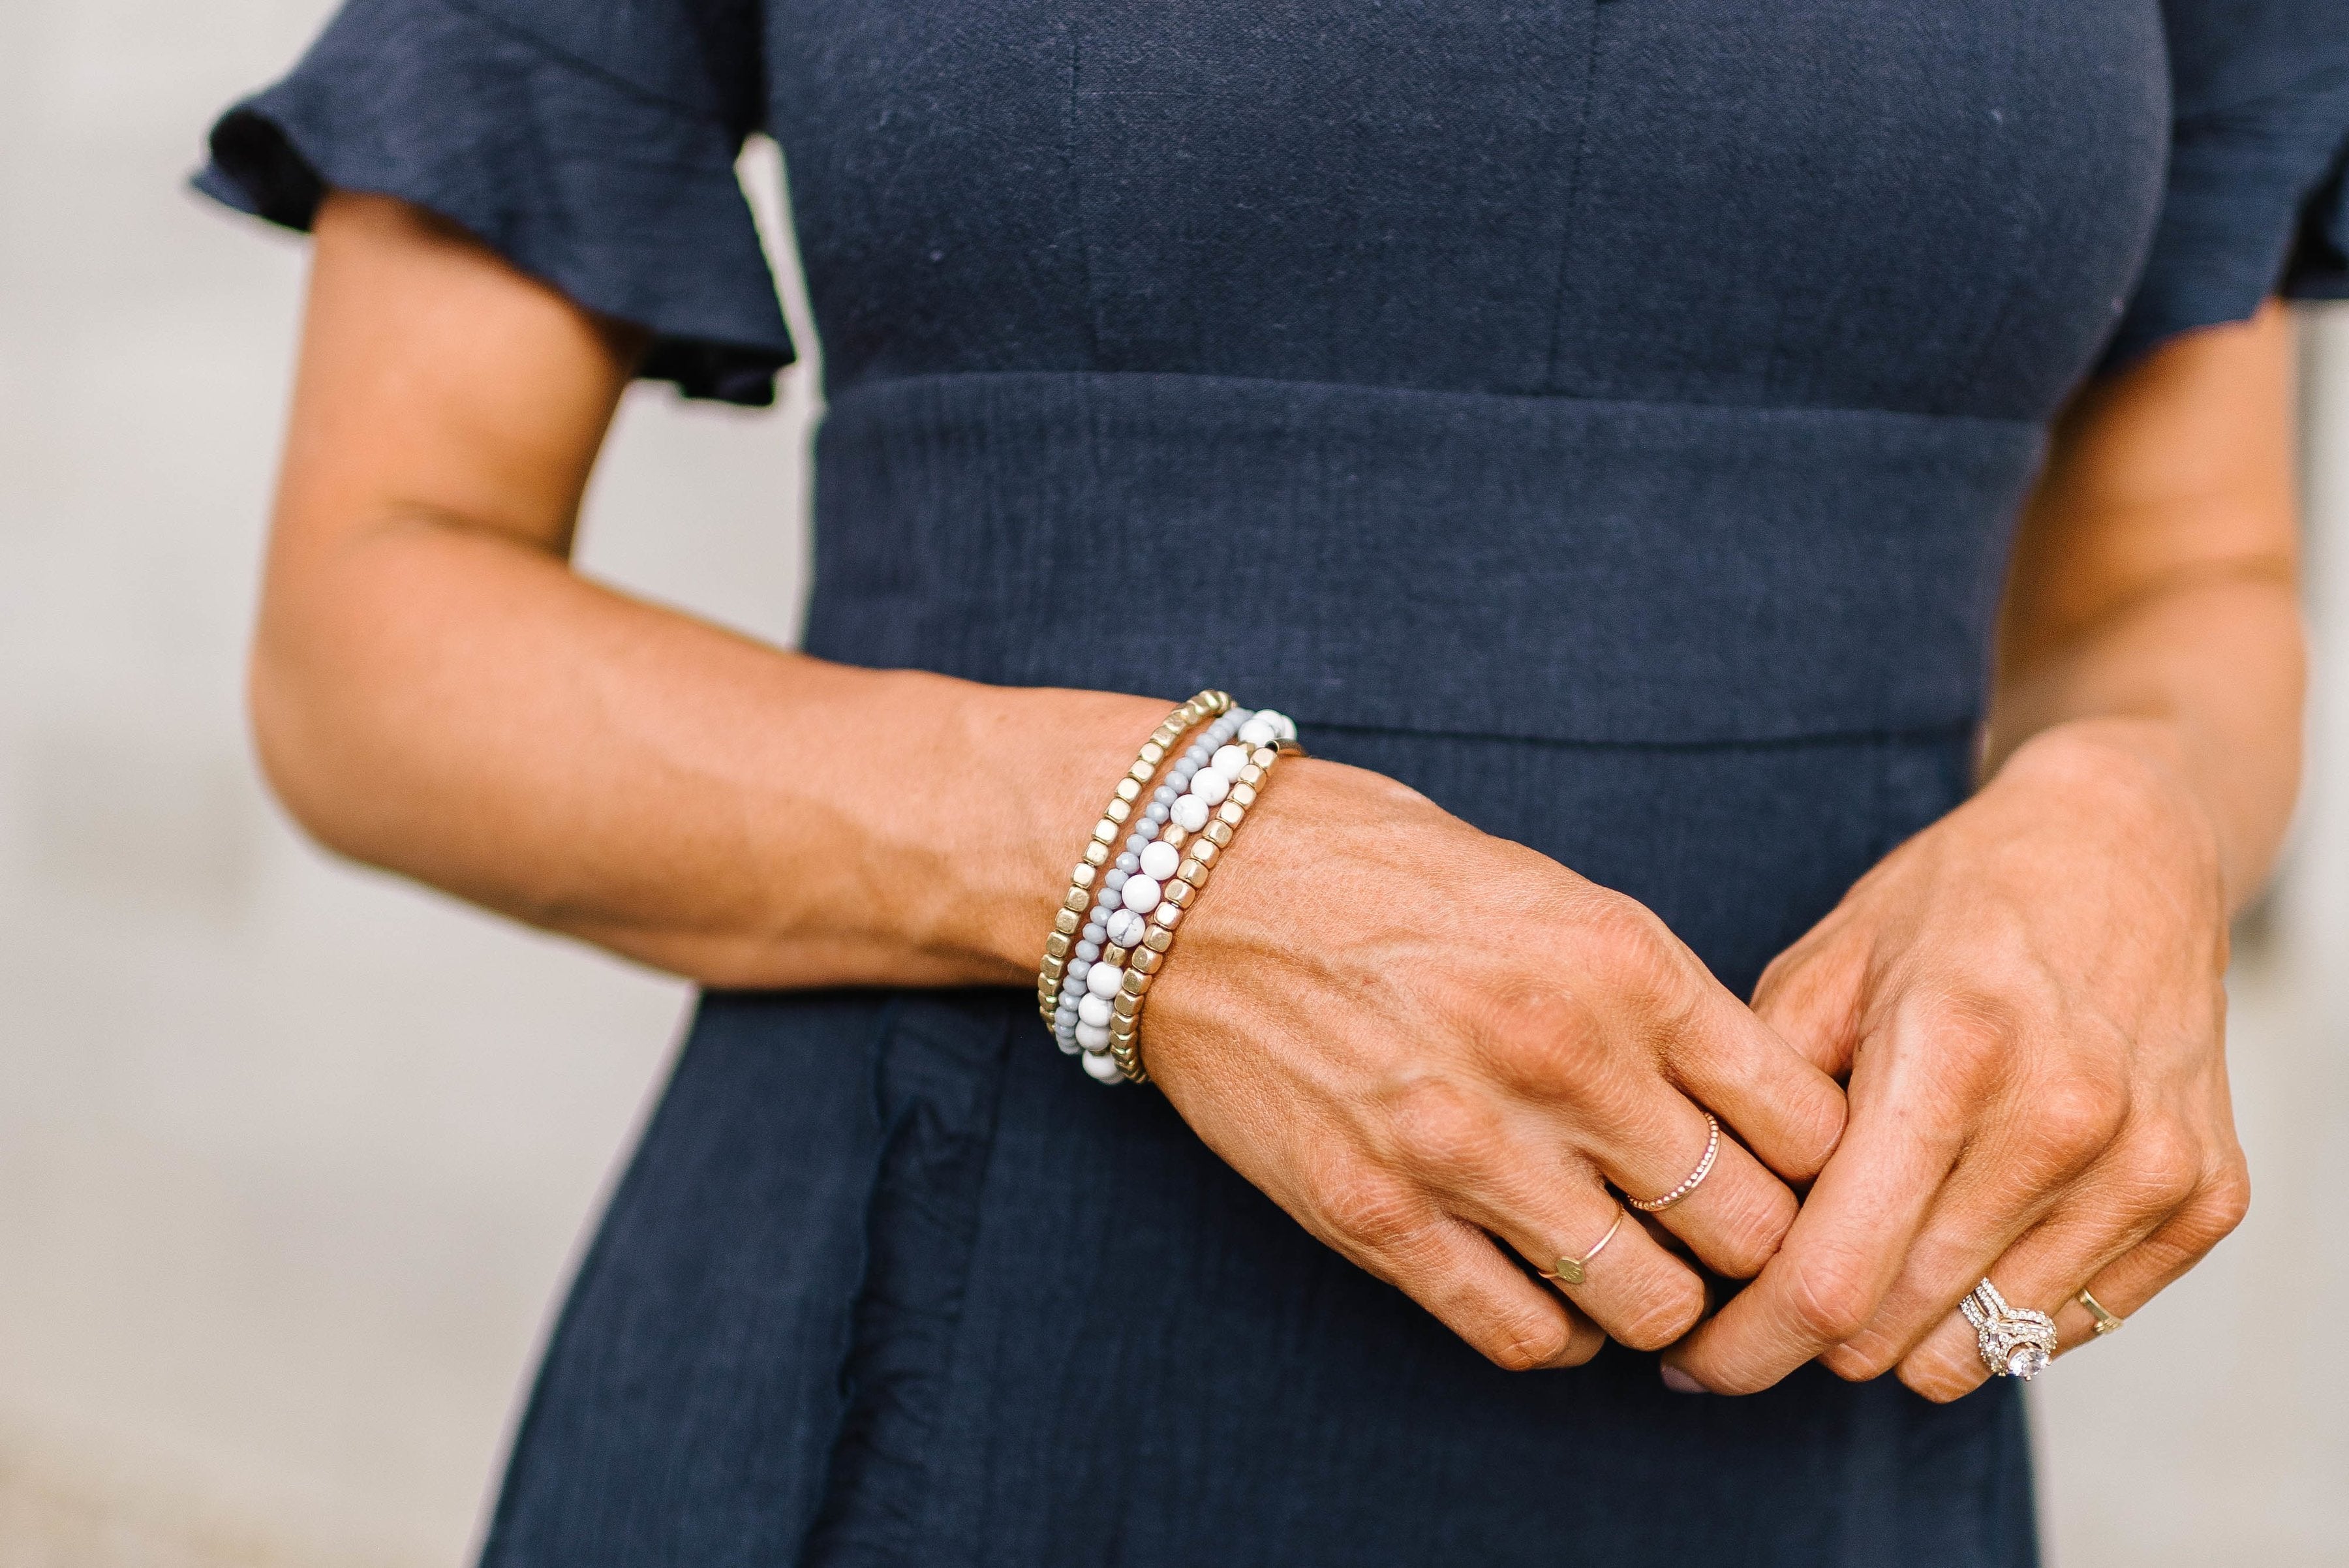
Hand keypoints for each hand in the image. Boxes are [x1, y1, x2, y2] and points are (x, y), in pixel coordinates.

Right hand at [1137, 755, 1847, 1369]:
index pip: (1804, 1123)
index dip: (1815, 1167)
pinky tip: (1550, 1293)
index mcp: (1626, 963)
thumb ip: (1654, 1002)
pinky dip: (1560, 1335)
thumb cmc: (1383, 875)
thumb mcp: (1555, 895)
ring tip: (1633, 1269)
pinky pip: (1526, 1335)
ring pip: (1650, 1302)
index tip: (1785, 1173)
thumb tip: (1743, 1108)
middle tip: (1718, 1238)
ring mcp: (1465, 1145)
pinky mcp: (1376, 1213)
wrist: (1199, 884)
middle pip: (1747, 1227)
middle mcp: (1561, 1057)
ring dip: (1656, 1299)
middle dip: (1748, 1247)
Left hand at [1663, 723, 2252, 1397]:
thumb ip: (1759, 1103)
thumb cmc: (1950, 907)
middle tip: (1762, 1297)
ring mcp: (2148, 1168)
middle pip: (1897, 1328)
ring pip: (1980, 1348)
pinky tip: (1957, 1234)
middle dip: (1807, 1337)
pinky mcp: (2204, 1199)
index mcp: (1950, 1059)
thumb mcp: (1823, 969)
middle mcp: (2064, 1123)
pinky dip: (1992, 1309)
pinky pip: (2063, 1328)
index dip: (1747, 1343)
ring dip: (1900, 1331)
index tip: (1689, 1362)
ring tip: (1865, 1252)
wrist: (2121, 851)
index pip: (1833, 1278)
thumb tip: (1704, 1232)